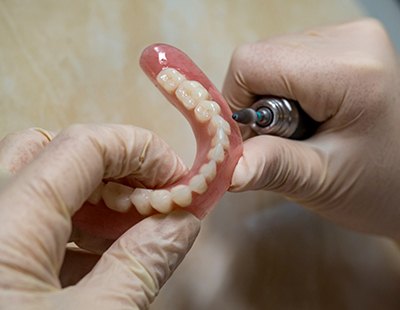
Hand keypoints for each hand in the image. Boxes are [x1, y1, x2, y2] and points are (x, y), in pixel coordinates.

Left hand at [0, 125, 199, 308]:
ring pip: (38, 187)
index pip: (82, 146)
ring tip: (134, 231)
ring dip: (95, 200)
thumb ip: (140, 266)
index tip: (177, 178)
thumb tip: (182, 223)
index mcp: (5, 225)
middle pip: (48, 152)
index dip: (141, 151)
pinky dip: (72, 228)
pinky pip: (29, 222)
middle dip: (113, 168)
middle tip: (150, 198)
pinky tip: (102, 257)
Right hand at [223, 18, 399, 238]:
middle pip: (262, 57)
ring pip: (273, 56)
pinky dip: (287, 89)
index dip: (238, 102)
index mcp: (348, 69)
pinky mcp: (347, 41)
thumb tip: (225, 169)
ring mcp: (351, 35)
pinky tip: (312, 113)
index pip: (252, 62)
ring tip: (305, 129)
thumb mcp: (320, 181)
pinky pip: (291, 57)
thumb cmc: (377, 185)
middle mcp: (350, 37)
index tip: (255, 139)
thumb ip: (271, 167)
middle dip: (259, 103)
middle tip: (287, 140)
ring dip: (272, 97)